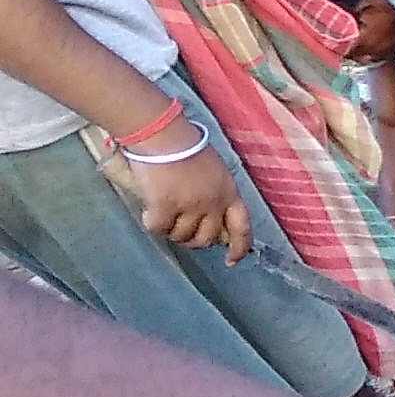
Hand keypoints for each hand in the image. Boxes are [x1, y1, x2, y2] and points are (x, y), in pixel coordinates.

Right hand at [132, 142, 250, 255]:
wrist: (164, 136)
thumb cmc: (186, 148)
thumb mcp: (214, 172)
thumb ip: (216, 195)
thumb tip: (209, 220)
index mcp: (229, 192)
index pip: (242, 227)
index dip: (239, 248)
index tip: (231, 260)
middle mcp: (213, 203)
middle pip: (207, 238)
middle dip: (193, 241)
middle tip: (180, 231)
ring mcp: (190, 205)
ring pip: (181, 236)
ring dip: (171, 230)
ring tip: (164, 213)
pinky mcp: (166, 206)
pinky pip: (159, 228)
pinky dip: (152, 223)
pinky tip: (149, 210)